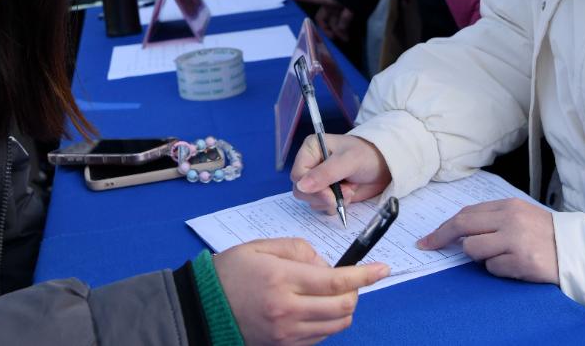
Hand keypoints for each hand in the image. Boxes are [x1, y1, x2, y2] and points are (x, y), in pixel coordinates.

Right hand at [213, 238, 388, 345]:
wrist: (202, 307)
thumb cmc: (231, 272)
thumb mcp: (261, 247)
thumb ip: (299, 250)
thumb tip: (327, 265)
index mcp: (283, 280)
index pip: (337, 281)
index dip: (366, 275)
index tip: (383, 269)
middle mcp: (288, 310)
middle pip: (344, 308)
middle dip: (356, 293)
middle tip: (348, 281)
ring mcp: (286, 334)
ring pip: (336, 326)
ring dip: (342, 309)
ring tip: (328, 294)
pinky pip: (320, 338)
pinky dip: (326, 323)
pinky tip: (313, 309)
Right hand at [288, 0, 353, 41]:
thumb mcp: (351, 6)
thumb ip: (345, 18)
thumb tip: (340, 30)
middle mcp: (329, 5)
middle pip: (323, 19)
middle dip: (328, 29)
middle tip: (335, 38)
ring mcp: (335, 9)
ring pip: (332, 23)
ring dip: (337, 31)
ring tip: (345, 39)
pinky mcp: (342, 13)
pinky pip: (339, 23)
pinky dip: (342, 30)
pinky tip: (346, 37)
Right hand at [291, 134, 389, 213]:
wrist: (384, 167)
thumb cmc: (367, 156)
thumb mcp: (348, 161)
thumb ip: (326, 173)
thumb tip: (301, 186)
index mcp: (311, 149)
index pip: (297, 174)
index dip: (311, 188)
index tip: (330, 194)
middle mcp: (311, 164)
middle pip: (302, 190)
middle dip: (324, 196)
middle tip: (345, 192)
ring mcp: (318, 180)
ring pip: (312, 200)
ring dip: (332, 201)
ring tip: (350, 190)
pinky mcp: (327, 193)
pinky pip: (322, 206)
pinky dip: (336, 205)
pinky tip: (349, 195)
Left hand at [417, 198, 558, 284]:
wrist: (577, 251)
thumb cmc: (546, 235)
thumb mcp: (520, 216)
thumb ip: (493, 219)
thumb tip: (460, 229)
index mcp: (508, 206)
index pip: (466, 213)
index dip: (444, 226)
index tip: (429, 238)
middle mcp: (510, 220)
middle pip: (462, 226)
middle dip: (441, 238)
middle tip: (428, 246)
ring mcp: (515, 240)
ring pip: (473, 249)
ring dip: (479, 257)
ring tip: (499, 256)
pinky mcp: (521, 262)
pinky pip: (492, 268)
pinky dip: (498, 269)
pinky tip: (514, 266)